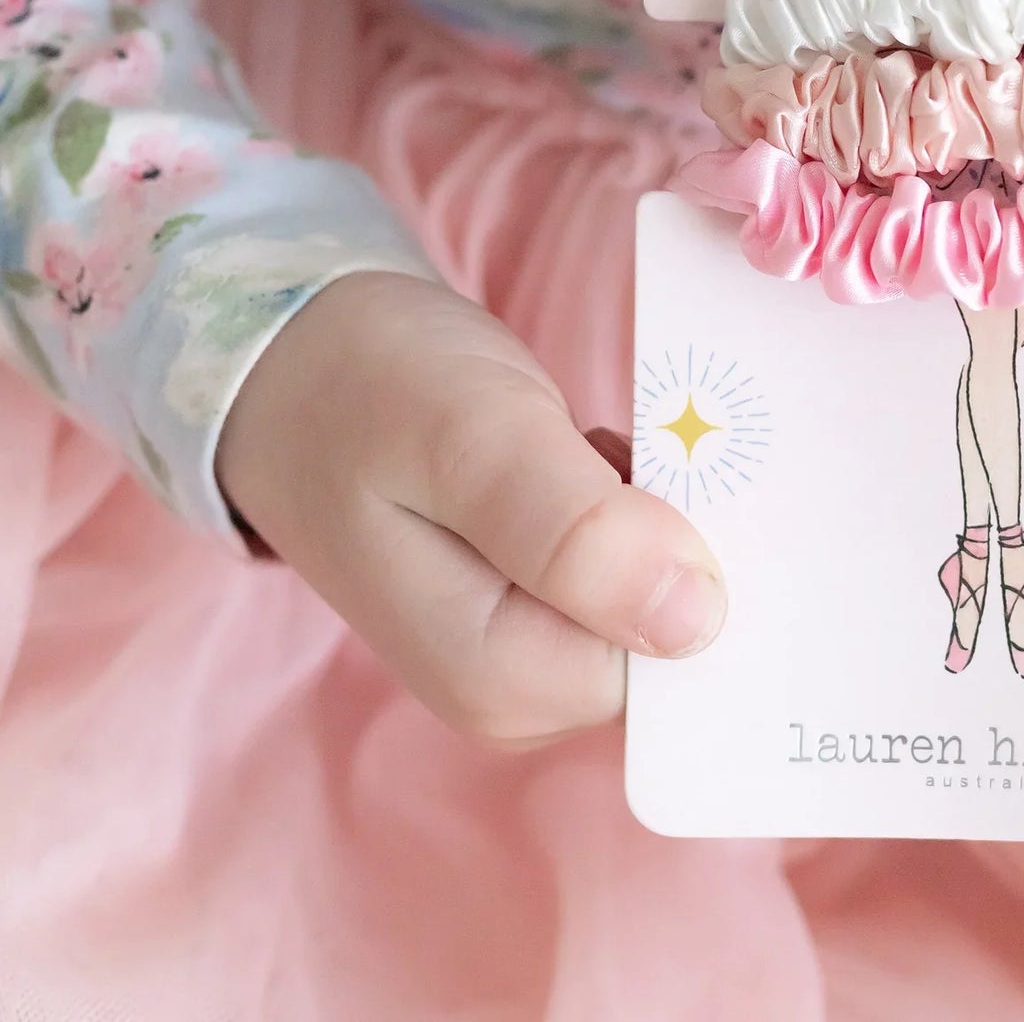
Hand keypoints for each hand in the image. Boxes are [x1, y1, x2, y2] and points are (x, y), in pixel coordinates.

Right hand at [216, 272, 725, 743]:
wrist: (299, 366)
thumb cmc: (373, 388)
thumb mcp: (471, 438)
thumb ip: (571, 529)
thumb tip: (691, 618)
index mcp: (494, 680)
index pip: (668, 659)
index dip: (692, 559)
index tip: (663, 467)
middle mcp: (515, 690)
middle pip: (670, 633)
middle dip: (682, 532)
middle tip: (623, 441)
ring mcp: (528, 647)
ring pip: (661, 594)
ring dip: (664, 508)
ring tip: (597, 440)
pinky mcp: (541, 600)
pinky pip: (638, 568)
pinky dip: (645, 500)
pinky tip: (597, 453)